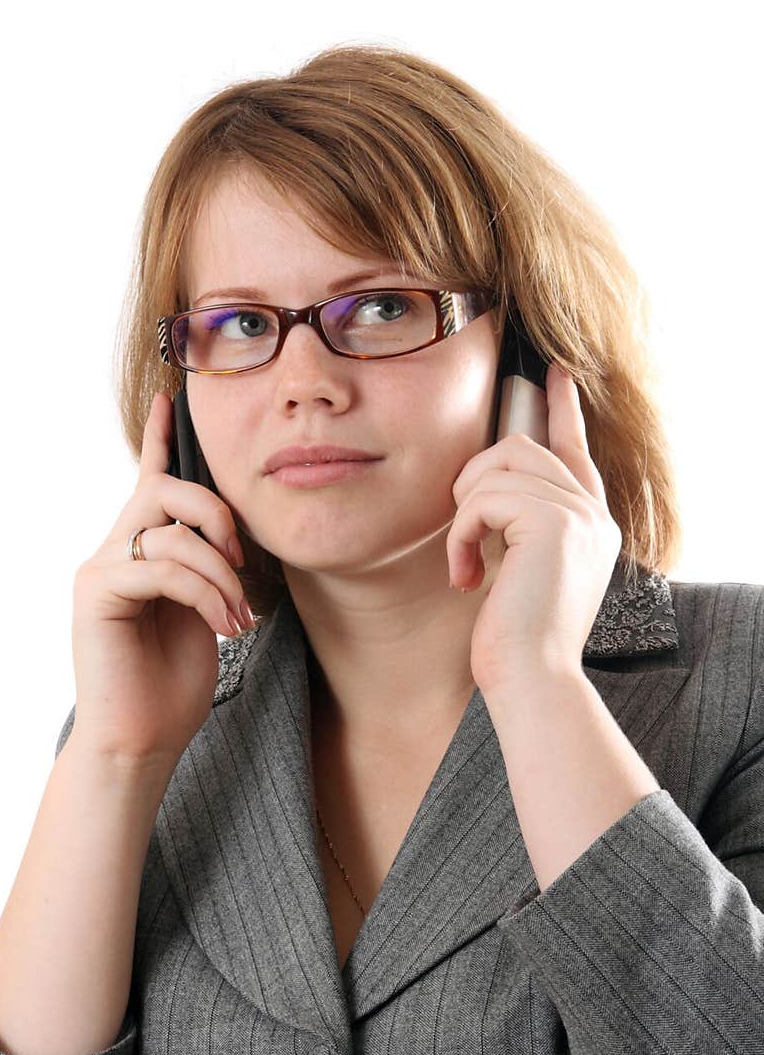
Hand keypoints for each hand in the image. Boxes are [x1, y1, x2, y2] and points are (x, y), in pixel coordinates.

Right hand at [69, 392, 253, 766]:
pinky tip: (224, 628)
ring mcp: (100, 569)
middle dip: (216, 513)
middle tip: (242, 562)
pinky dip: (204, 594)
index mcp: (142, 550)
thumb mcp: (206, 611)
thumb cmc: (173, 683)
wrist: (142, 741)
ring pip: (168, 527)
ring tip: (239, 616)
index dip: (161, 438)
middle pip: (163, 487)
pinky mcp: (95, 593)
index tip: (174, 397)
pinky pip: (160, 566)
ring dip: (219, 571)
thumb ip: (208, 567)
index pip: (149, 479)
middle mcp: (114, 550)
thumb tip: (231, 540)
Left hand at [447, 364, 622, 696]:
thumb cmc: (514, 641)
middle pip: (522, 446)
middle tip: (463, 534)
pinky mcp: (555, 522)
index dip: (563, 410)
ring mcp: (578, 515)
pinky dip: (462, 534)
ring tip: (465, 563)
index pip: (575, 451)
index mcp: (590, 525)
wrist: (532, 679)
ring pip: (500, 464)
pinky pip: (485, 498)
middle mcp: (593, 514)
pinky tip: (465, 576)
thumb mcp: (519, 572)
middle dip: (476, 480)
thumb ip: (518, 526)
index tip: (553, 375)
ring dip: (466, 512)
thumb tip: (484, 489)